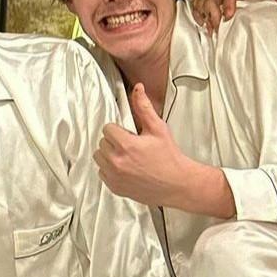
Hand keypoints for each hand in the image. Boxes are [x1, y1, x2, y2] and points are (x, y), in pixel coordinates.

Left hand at [94, 84, 192, 207]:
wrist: (177, 184)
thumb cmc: (169, 157)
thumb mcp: (158, 128)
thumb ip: (144, 107)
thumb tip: (138, 89)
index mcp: (126, 145)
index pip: (107, 128)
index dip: (119, 129)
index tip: (129, 134)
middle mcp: (117, 162)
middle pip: (102, 142)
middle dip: (114, 141)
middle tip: (131, 145)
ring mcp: (115, 176)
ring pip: (99, 157)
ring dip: (109, 154)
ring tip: (127, 155)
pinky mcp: (115, 188)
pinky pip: (102, 173)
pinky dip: (110, 169)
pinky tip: (126, 167)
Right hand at [191, 0, 276, 32]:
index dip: (228, 4)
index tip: (228, 16)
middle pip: (213, 0)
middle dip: (214, 14)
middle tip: (218, 27)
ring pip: (204, 3)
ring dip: (206, 17)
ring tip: (212, 30)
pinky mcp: (208, 2)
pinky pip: (197, 7)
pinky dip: (199, 16)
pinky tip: (204, 24)